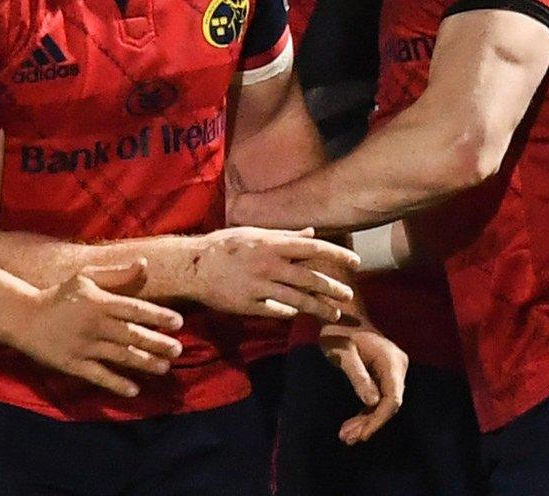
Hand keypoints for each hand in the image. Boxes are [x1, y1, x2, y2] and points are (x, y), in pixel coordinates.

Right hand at [9, 261, 184, 397]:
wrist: (24, 318)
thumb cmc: (61, 295)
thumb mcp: (86, 277)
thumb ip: (117, 274)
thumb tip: (145, 263)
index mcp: (99, 303)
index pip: (134, 309)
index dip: (158, 316)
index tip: (178, 322)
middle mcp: (94, 325)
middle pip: (131, 335)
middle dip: (157, 343)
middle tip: (178, 349)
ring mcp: (84, 347)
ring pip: (119, 356)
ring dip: (143, 363)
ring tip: (164, 368)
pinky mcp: (73, 365)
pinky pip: (98, 376)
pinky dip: (115, 384)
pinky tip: (134, 390)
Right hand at [186, 227, 359, 321]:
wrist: (192, 266)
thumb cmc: (225, 246)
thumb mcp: (255, 234)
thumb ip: (285, 235)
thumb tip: (311, 233)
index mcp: (272, 244)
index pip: (313, 249)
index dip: (337, 255)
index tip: (356, 262)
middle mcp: (269, 264)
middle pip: (309, 278)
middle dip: (333, 288)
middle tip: (349, 295)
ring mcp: (259, 286)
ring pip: (296, 300)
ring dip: (318, 308)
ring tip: (335, 314)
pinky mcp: (248, 305)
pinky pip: (275, 311)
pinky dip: (289, 313)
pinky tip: (300, 316)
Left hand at [321, 317, 406, 443]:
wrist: (342, 315)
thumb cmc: (340, 330)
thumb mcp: (344, 353)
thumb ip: (358, 376)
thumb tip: (372, 402)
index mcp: (391, 361)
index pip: (392, 398)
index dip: (379, 419)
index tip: (362, 435)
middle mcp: (398, 366)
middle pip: (389, 403)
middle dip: (370, 423)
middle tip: (347, 438)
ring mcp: (392, 371)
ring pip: (384, 403)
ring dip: (366, 421)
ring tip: (346, 436)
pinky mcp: (384, 375)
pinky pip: (379, 397)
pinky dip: (366, 412)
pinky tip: (352, 426)